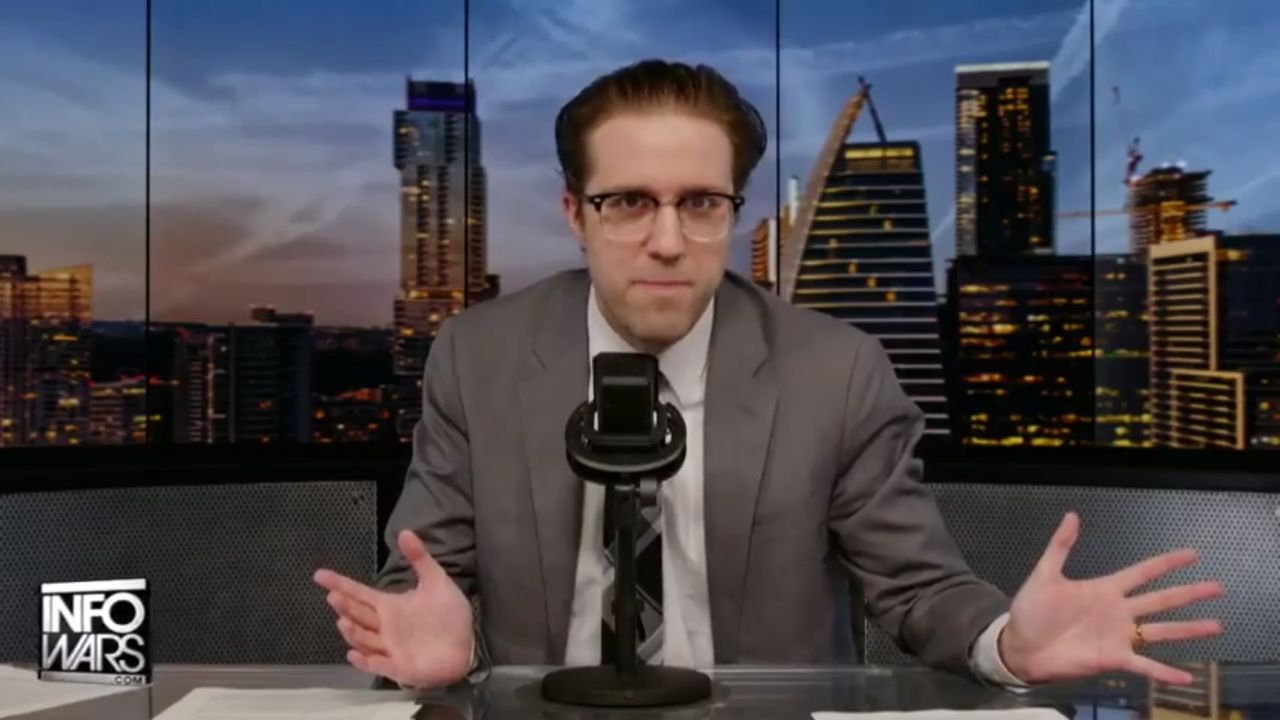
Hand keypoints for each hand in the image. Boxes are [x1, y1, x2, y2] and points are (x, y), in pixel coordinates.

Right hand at [313, 529, 472, 687]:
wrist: (466, 646)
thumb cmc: (448, 616)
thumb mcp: (436, 582)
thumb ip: (420, 558)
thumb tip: (405, 531)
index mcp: (390, 606)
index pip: (360, 593)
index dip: (340, 584)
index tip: (320, 575)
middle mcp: (385, 627)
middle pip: (359, 615)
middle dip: (345, 607)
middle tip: (334, 597)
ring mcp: (390, 648)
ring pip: (364, 639)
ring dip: (353, 632)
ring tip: (343, 621)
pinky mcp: (400, 666)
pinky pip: (379, 665)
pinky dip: (366, 661)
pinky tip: (354, 655)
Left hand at [998, 512, 1224, 684]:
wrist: (1020, 645)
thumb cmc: (1032, 610)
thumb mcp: (1045, 574)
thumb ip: (1061, 546)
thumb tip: (1072, 515)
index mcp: (1105, 588)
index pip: (1143, 572)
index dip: (1167, 562)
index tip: (1193, 553)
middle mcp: (1119, 611)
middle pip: (1161, 599)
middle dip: (1189, 593)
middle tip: (1218, 587)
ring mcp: (1118, 636)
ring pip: (1161, 631)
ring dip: (1188, 629)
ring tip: (1216, 625)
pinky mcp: (1113, 658)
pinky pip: (1144, 666)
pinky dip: (1164, 672)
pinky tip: (1187, 676)